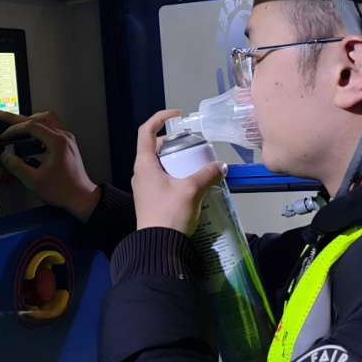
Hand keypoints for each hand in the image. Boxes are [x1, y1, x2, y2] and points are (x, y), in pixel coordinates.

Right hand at [0, 109, 100, 221]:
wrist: (81, 197)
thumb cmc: (64, 190)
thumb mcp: (34, 181)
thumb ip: (17, 167)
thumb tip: (6, 156)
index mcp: (57, 142)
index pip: (31, 126)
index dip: (14, 129)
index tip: (4, 136)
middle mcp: (64, 137)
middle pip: (37, 118)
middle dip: (17, 118)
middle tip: (3, 115)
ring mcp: (67, 139)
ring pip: (46, 120)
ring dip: (30, 121)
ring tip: (16, 124)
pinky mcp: (67, 144)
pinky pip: (51, 127)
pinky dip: (38, 127)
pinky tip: (31, 134)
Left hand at [132, 109, 226, 234]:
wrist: (158, 246)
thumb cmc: (169, 214)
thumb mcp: (191, 190)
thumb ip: (207, 174)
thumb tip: (221, 165)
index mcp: (144, 165)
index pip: (146, 131)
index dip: (159, 118)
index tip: (177, 115)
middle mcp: (141, 173)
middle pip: (154, 148)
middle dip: (174, 142)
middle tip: (192, 144)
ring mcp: (145, 187)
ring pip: (160, 164)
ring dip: (176, 160)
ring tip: (195, 162)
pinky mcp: (152, 199)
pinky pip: (163, 179)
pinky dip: (176, 174)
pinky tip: (193, 183)